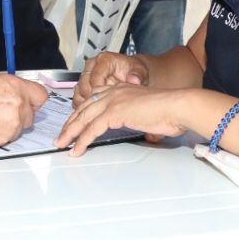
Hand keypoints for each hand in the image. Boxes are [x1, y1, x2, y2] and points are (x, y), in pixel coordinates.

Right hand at [0, 73, 48, 148]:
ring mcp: (11, 124)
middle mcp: (18, 104)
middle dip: (19, 116)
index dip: (32, 100)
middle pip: (31, 115)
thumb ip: (6, 89)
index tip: (27, 103)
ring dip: (8, 127)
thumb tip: (10, 94)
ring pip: (19, 130)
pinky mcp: (2, 140)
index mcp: (14, 86)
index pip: (40, 95)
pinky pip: (7, 140)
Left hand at [55, 84, 188, 156]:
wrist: (177, 106)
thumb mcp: (145, 112)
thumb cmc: (168, 111)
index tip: (71, 124)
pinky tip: (77, 149)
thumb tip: (136, 128)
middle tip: (61, 136)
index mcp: (120, 89)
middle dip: (69, 124)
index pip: (92, 100)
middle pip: (83, 108)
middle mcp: (113, 92)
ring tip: (62, 144)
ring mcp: (113, 101)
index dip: (80, 113)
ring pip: (83, 118)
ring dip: (70, 133)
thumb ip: (135, 117)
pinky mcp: (115, 112)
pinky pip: (92, 128)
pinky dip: (82, 140)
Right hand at [72, 52, 149, 105]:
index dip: (99, 92)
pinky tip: (92, 112)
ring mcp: (87, 75)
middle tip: (102, 109)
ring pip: (78, 92)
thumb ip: (137, 75)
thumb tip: (134, 79)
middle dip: (92, 99)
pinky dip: (83, 105)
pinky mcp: (84, 84)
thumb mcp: (140, 70)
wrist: (132, 72)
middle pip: (84, 85)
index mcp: (104, 60)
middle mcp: (93, 66)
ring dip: (85, 104)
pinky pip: (77, 96)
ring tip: (97, 112)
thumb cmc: (133, 70)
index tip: (106, 101)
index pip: (94, 77)